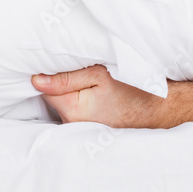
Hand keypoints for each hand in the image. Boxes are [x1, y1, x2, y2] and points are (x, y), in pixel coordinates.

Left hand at [31, 65, 164, 127]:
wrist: (156, 110)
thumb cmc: (130, 89)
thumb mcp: (98, 75)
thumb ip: (66, 78)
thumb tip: (36, 80)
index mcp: (72, 109)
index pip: (43, 88)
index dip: (46, 72)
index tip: (55, 61)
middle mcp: (71, 124)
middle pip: (50, 97)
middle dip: (56, 82)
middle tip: (72, 68)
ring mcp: (77, 130)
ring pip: (60, 104)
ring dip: (66, 91)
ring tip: (84, 81)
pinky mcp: (84, 130)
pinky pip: (70, 111)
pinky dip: (74, 100)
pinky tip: (87, 94)